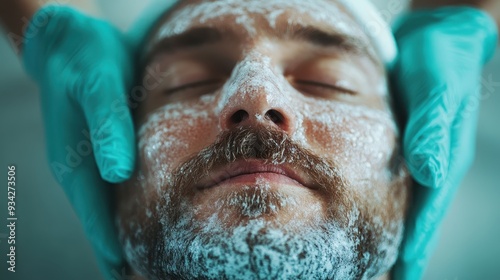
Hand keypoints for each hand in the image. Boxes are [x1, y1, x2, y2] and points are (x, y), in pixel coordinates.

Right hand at [22, 5, 134, 278]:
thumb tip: (117, 174)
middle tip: (152, 277)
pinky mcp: (104, 153)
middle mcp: (82, 172)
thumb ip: (108, 128)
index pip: (99, 222)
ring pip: (110, 212)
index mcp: (77, 166)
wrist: (72, 41)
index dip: (117, 253)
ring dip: (127, 237)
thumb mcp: (99, 86)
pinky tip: (148, 219)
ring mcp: (91, 164)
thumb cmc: (86, 62)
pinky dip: (130, 212)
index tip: (135, 277)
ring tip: (152, 262)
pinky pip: (116, 192)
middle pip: (103, 226)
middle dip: (124, 254)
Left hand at [391, 7, 496, 279]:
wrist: (436, 36)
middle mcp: (430, 162)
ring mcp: (416, 155)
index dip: (415, 244)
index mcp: (442, 157)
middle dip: (404, 249)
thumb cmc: (442, 60)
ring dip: (392, 231)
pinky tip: (365, 212)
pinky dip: (382, 204)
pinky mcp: (401, 143)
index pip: (428, 210)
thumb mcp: (438, 89)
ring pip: (403, 202)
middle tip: (387, 279)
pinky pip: (390, 181)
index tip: (402, 274)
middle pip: (416, 215)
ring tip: (376, 261)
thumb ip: (434, 127)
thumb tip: (430, 172)